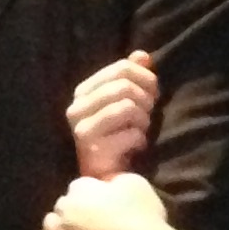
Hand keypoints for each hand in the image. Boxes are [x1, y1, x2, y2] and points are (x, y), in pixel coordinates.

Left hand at [36, 171, 171, 229]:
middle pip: (64, 203)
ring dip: (60, 224)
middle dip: (74, 209)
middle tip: (91, 221)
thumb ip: (116, 180)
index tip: (101, 204)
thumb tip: (108, 183)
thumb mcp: (136, 183)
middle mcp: (66, 204)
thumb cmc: (142, 215)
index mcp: (82, 187)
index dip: (90, 195)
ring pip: (50, 221)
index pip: (79, 186)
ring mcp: (60, 227)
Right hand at [66, 49, 158, 178]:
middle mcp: (76, 108)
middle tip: (147, 114)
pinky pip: (132, 133)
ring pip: (128, 107)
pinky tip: (134, 147)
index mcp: (83, 91)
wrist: (107, 174)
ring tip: (139, 130)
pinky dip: (140, 139)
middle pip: (124, 86)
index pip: (122, 67)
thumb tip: (141, 55)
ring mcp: (82, 129)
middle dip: (145, 100)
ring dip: (143, 120)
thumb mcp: (125, 100)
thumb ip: (132, 76)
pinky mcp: (93, 150)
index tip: (152, 94)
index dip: (146, 78)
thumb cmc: (118, 133)